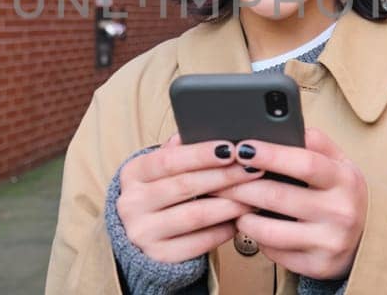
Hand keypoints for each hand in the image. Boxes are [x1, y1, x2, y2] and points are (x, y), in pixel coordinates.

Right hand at [117, 134, 266, 263]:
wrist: (142, 238)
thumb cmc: (161, 196)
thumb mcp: (160, 171)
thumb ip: (178, 151)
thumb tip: (199, 130)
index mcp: (133, 174)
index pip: (168, 160)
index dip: (201, 154)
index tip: (231, 148)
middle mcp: (131, 203)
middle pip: (185, 186)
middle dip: (224, 176)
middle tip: (252, 169)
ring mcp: (143, 232)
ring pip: (196, 215)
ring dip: (230, 204)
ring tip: (254, 196)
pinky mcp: (159, 256)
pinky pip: (200, 242)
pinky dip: (223, 230)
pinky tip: (239, 220)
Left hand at [212, 128, 367, 280]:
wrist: (368, 239)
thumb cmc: (342, 193)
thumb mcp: (340, 163)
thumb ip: (316, 142)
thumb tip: (283, 124)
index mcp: (345, 180)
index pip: (304, 163)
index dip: (270, 154)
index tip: (242, 147)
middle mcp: (340, 212)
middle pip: (277, 196)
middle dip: (240, 186)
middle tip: (218, 179)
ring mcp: (328, 242)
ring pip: (268, 230)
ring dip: (241, 216)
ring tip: (232, 204)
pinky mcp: (317, 266)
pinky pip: (273, 252)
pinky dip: (256, 238)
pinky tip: (252, 226)